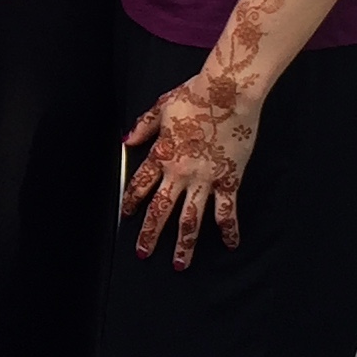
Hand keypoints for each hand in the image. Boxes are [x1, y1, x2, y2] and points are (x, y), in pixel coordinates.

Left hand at [121, 68, 261, 270]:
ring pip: (191, 219)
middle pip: (161, 210)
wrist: (228, 92)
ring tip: (180, 264)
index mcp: (162, 154)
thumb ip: (144, 126)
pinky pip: (227, 209)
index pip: (140, 184)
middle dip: (150, 235)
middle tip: (143, 253)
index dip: (131, 201)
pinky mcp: (229, 179)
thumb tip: (127, 140)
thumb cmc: (196, 94)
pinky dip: (229, 228)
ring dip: (184, 244)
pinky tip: (230, 243)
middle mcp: (180, 172)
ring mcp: (205, 179)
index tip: (126, 215)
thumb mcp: (162, 106)